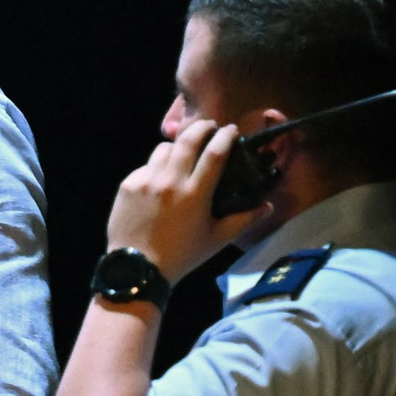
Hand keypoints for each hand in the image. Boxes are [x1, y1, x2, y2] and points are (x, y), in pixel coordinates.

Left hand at [106, 119, 272, 282]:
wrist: (136, 268)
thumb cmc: (182, 255)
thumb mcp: (217, 239)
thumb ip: (245, 219)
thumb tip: (268, 205)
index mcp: (195, 193)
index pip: (215, 152)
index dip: (226, 136)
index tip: (232, 130)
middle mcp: (170, 181)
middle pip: (188, 140)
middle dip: (202, 127)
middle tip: (210, 127)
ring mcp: (145, 181)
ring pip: (163, 149)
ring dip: (177, 147)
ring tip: (184, 154)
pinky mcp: (127, 185)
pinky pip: (145, 166)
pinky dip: (156, 168)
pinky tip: (161, 179)